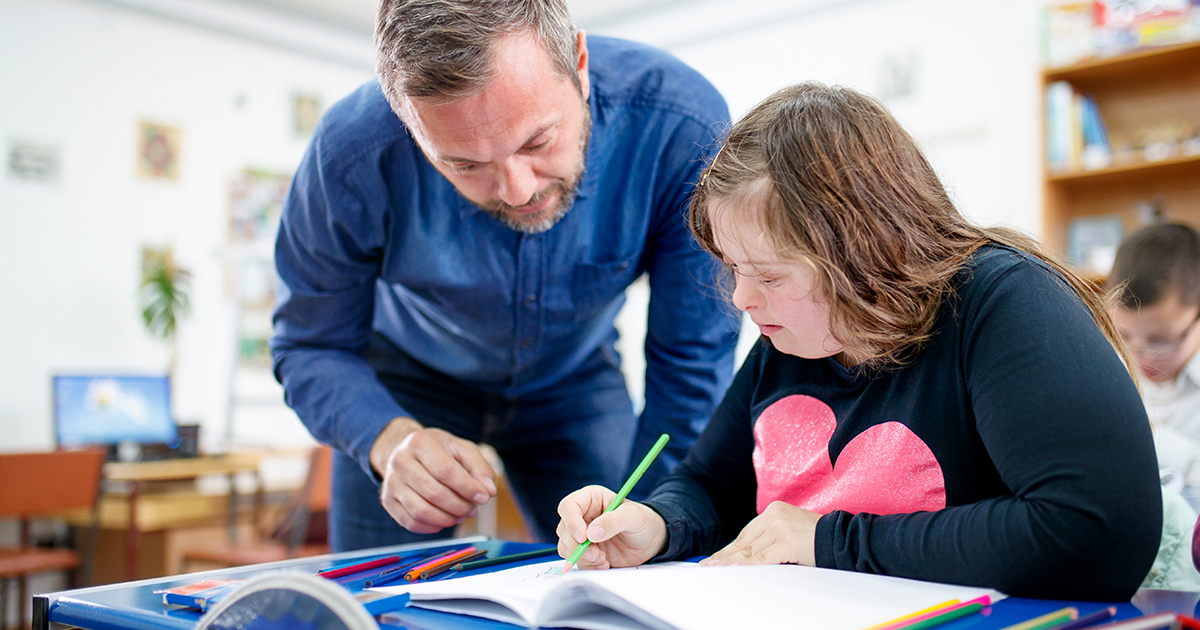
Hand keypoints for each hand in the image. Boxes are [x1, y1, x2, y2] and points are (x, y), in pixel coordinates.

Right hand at [369, 417, 496, 533]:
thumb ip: (480, 468)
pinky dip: (432, 527)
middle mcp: (400, 461)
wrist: (406, 451)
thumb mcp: (462, 450)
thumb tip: (488, 491)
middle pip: (434, 493)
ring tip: (461, 515)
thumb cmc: (439, 451)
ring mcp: (391, 483)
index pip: (446, 471)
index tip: (484, 498)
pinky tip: (445, 520)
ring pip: (422, 511)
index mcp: (420, 442)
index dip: (467, 488)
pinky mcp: (388, 501)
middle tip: (474, 509)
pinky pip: (411, 522)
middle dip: (460, 506)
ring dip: (448, 519)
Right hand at [556, 485, 667, 569]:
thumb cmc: (643, 521)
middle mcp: (582, 516)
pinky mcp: (585, 551)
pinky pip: (576, 560)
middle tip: (597, 554)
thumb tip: (592, 533)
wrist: (651, 541)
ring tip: (604, 559)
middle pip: (564, 529)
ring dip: (582, 557)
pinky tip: (604, 564)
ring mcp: (582, 534)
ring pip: (566, 546)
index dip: (571, 522)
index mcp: (591, 499)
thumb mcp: (633, 516)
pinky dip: (588, 565)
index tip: (583, 537)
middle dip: (578, 545)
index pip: (569, 506)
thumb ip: (614, 521)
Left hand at [700, 501, 818, 566]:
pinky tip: (733, 568)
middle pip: (745, 541)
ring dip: (731, 562)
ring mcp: (780, 528)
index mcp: (774, 510)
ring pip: (750, 550)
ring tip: (716, 569)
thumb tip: (748, 554)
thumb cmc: (818, 538)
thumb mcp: (791, 530)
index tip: (717, 557)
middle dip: (726, 555)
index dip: (731, 547)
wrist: (842, 538)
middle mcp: (775, 515)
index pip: (747, 533)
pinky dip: (746, 565)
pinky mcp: (787, 542)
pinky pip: (762, 558)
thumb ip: (772, 537)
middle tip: (709, 565)